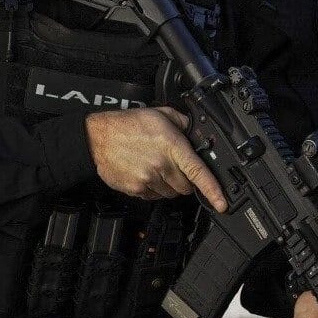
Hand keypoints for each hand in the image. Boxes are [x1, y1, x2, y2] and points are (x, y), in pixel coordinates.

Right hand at [85, 106, 227, 211]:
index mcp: (171, 146)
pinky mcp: (136, 189)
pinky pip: (153, 196)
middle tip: (172, 166)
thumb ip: (183, 123)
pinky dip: (152, 188)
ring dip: (167, 184)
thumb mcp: (160, 114)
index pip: (198, 172)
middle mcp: (161, 164)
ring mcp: (147, 179)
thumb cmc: (126, 125)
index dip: (213, 190)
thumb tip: (196, 130)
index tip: (222, 204)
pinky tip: (143, 173)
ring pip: (170, 193)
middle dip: (184, 180)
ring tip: (154, 167)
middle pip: (185, 187)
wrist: (96, 137)